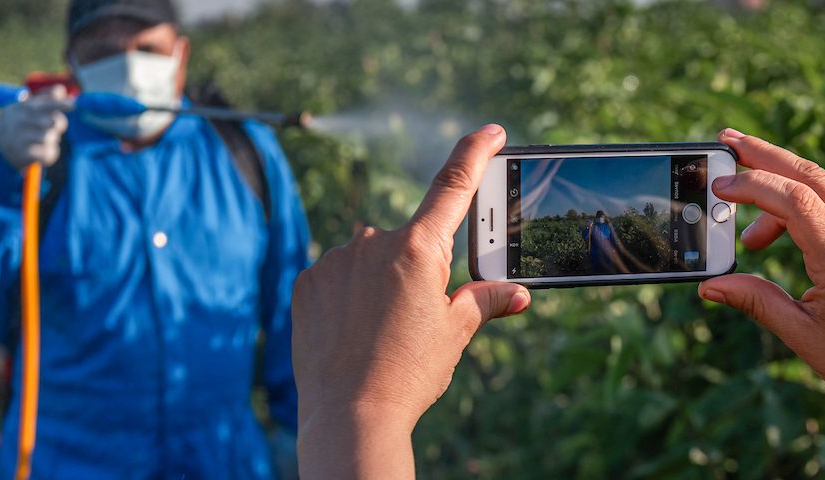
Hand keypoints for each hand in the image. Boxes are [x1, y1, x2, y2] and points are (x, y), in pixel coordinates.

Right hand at [0, 85, 68, 169]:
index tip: (73, 105)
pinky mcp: (22, 155)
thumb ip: (45, 100)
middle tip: (55, 126)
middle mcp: (14, 122)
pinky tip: (40, 151)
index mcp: (16, 108)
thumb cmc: (23, 127)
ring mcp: (16, 139)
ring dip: (53, 139)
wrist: (2, 152)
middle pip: (51, 121)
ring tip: (42, 140)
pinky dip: (50, 152)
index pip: (41, 104)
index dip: (59, 104)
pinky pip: (48, 152)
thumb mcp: (29, 111)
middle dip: (58, 124)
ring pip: (50, 137)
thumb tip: (61, 89)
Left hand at [292, 124, 530, 478]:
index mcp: (418, 249)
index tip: (490, 132)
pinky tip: (353, 331)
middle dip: (420, 268)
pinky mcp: (307, 281)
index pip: (453, 186)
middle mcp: (373, 243)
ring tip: (382, 333)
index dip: (475, 154)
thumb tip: (517, 292)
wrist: (350, 415)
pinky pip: (337, 276)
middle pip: (409, 240)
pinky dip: (348, 295)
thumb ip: (485, 300)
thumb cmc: (410, 373)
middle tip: (419, 316)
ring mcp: (336, 261)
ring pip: (370, 259)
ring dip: (380, 282)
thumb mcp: (456, 333)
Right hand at [700, 128, 824, 477]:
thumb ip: (756, 301)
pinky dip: (820, 206)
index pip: (792, 200)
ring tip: (757, 237)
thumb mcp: (803, 335)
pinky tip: (803, 234)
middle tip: (728, 142)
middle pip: (810, 173)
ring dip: (787, 195)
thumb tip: (710, 285)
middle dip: (763, 155)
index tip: (721, 186)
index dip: (752, 184)